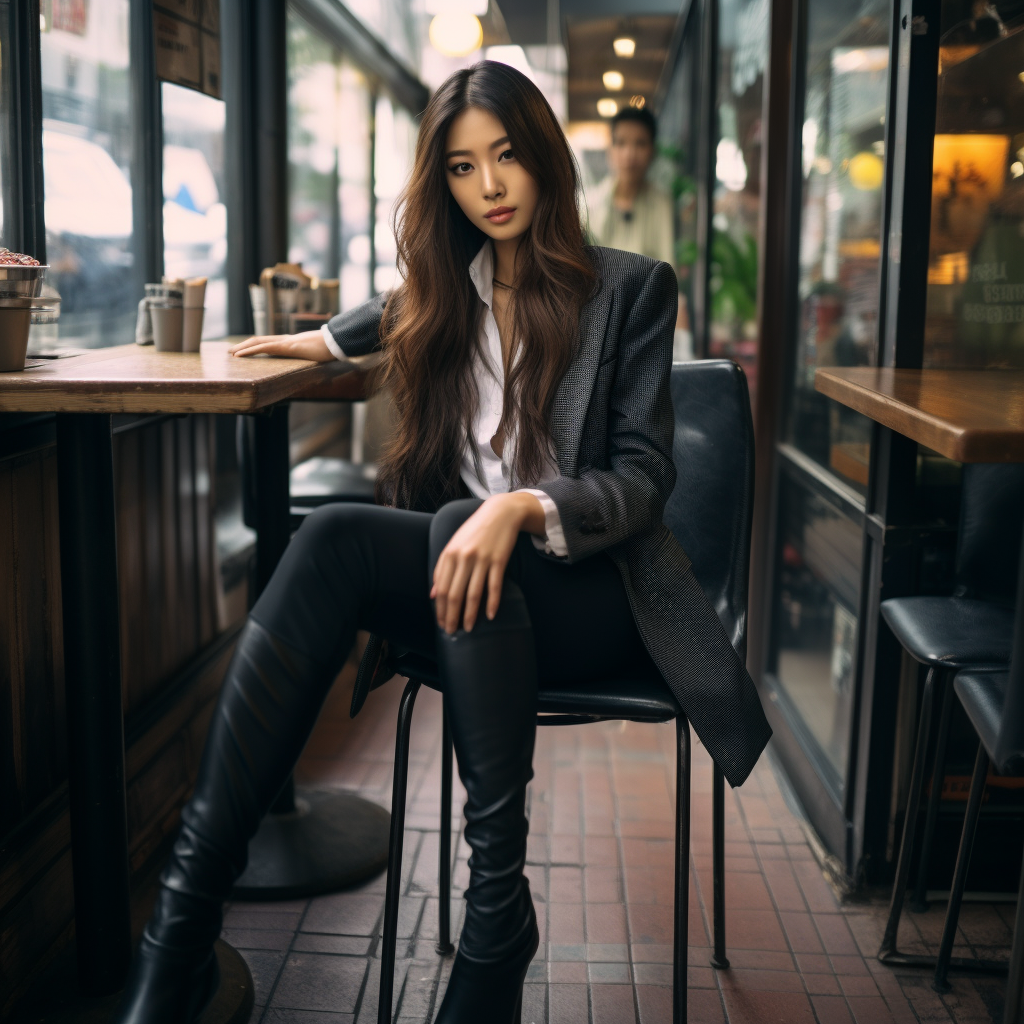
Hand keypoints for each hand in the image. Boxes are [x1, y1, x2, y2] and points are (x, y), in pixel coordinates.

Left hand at [229, 330, 333, 360]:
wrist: (337, 343)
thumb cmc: (332, 351)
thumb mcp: (320, 358)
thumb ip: (315, 363)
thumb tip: (321, 375)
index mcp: (292, 343)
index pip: (270, 343)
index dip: (256, 346)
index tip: (246, 351)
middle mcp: (286, 340)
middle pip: (260, 340)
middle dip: (245, 345)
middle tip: (232, 352)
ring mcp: (285, 342)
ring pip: (258, 342)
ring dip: (243, 348)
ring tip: (231, 353)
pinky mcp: (286, 346)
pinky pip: (263, 347)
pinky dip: (250, 351)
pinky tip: (240, 355)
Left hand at [431, 492, 545, 632]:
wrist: (500, 513)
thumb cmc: (475, 531)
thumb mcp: (454, 545)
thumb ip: (442, 569)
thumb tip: (433, 594)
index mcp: (449, 554)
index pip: (441, 589)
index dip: (440, 609)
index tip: (441, 623)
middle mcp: (463, 558)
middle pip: (455, 594)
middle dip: (452, 616)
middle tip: (451, 631)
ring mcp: (482, 559)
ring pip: (473, 594)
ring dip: (470, 614)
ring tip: (468, 628)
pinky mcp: (498, 560)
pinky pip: (494, 586)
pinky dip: (492, 603)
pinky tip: (490, 615)